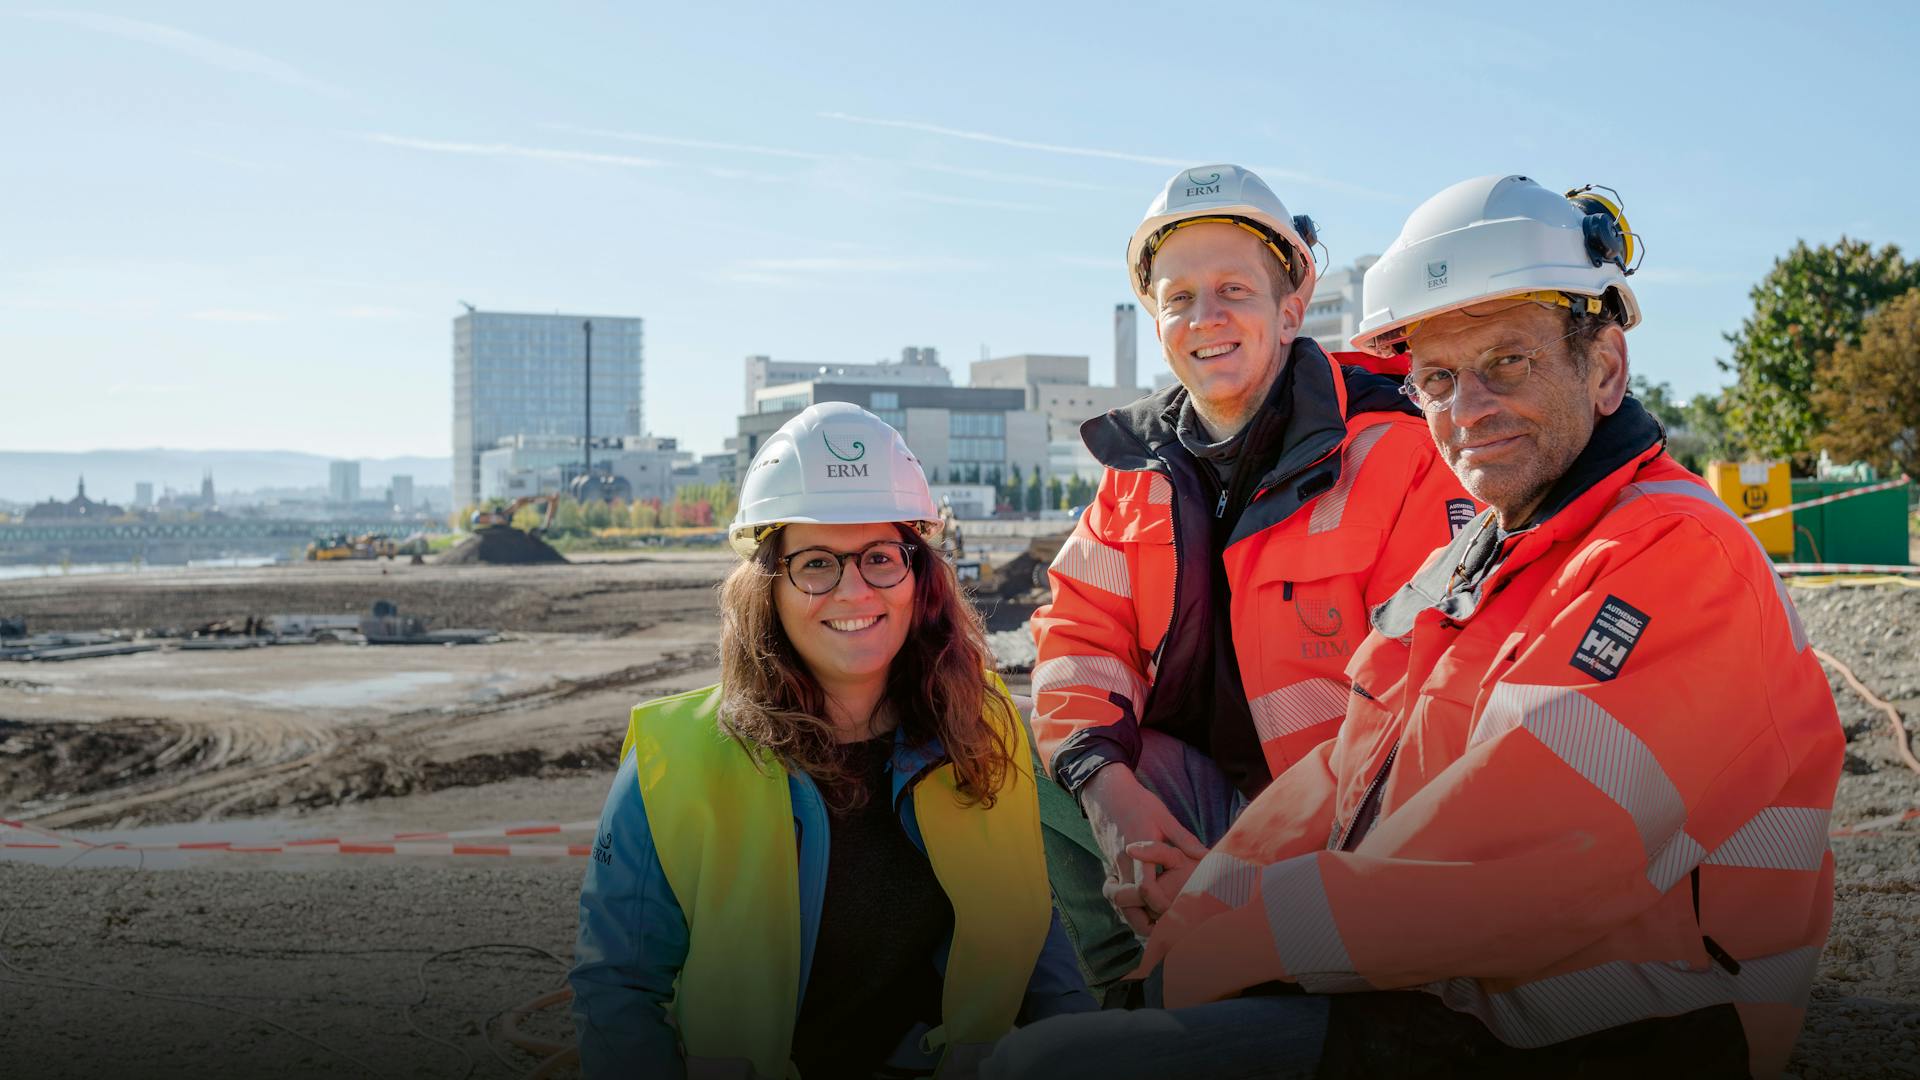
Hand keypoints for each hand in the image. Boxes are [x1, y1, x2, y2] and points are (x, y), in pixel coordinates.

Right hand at [1081, 766, 1208, 933]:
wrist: (1106, 793)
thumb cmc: (1138, 803)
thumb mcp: (1164, 817)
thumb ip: (1184, 839)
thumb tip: (1207, 856)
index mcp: (1137, 850)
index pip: (1144, 887)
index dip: (1158, 904)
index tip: (1173, 912)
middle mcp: (1122, 862)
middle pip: (1125, 903)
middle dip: (1141, 921)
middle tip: (1163, 931)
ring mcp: (1112, 865)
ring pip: (1117, 902)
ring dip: (1134, 916)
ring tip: (1156, 926)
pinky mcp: (1109, 866)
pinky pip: (1116, 893)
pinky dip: (1128, 905)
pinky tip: (1143, 909)